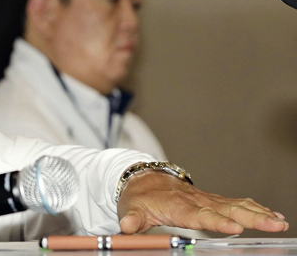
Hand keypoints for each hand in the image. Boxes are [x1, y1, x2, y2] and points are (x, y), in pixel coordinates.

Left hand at [117, 171, 288, 233]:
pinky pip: (237, 204)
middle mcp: (196, 201)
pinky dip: (256, 209)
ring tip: (280, 222)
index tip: (234, 226)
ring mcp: (207, 199)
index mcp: (178, 206)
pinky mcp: (213, 201)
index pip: (200, 215)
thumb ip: (132, 219)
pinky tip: (273, 216)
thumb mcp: (131, 209)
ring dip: (259, 213)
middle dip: (251, 217)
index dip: (217, 220)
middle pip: (226, 209)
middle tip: (274, 224)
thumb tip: (127, 227)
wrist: (142, 179)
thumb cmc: (138, 198)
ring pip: (236, 205)